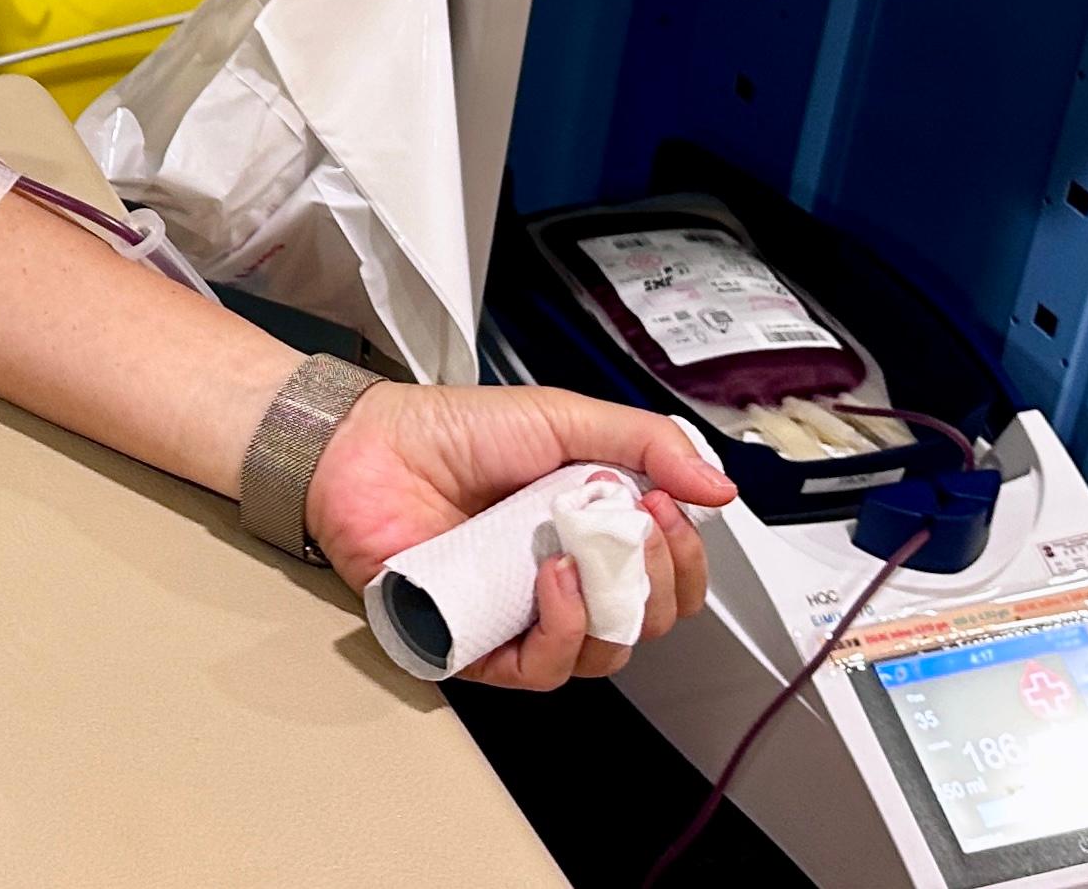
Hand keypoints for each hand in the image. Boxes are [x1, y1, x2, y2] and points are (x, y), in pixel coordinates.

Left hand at [305, 381, 737, 690]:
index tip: (670, 510)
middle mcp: (563, 580)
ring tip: (586, 551)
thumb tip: (720, 487)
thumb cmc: (452, 431)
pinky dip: (561, 631)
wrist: (367, 445)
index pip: (668, 577)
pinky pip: (540, 669)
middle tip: (643, 525)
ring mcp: (521, 615)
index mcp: (591, 533)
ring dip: (612, 607)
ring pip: (603, 653)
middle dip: (661, 578)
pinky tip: (554, 581)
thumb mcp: (564, 418)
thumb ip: (646, 442)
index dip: (685, 558)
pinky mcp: (478, 644)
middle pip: (647, 620)